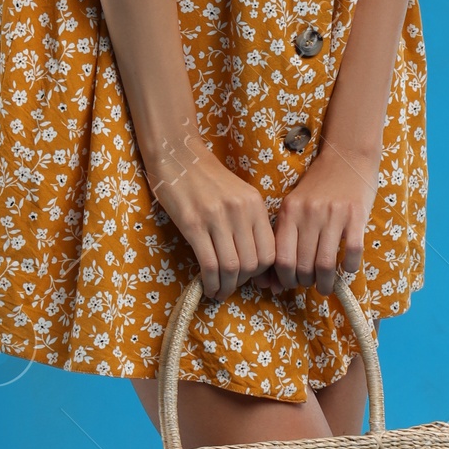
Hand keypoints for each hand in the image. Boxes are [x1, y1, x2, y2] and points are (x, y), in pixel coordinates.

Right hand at [147, 139, 275, 299]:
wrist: (178, 158)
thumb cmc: (209, 179)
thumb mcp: (239, 195)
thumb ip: (250, 222)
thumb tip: (254, 261)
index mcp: (255, 204)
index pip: (269, 252)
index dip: (261, 273)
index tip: (250, 278)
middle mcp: (240, 211)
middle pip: (251, 263)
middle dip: (242, 282)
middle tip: (232, 285)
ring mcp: (216, 218)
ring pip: (231, 267)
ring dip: (226, 287)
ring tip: (219, 291)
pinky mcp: (193, 225)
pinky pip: (208, 264)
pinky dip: (210, 282)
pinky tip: (207, 286)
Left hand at [264, 142, 375, 294]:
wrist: (347, 157)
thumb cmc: (318, 186)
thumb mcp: (294, 205)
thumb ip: (284, 238)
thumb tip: (271, 280)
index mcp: (289, 212)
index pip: (281, 258)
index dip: (284, 278)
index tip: (289, 283)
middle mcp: (309, 214)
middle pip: (303, 265)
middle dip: (305, 282)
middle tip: (309, 285)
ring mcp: (333, 214)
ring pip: (326, 263)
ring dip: (326, 282)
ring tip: (326, 286)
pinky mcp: (356, 215)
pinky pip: (352, 251)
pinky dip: (349, 267)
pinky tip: (347, 269)